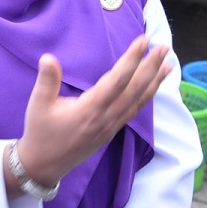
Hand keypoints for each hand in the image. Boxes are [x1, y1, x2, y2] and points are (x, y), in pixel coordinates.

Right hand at [14, 35, 169, 188]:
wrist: (44, 165)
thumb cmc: (40, 133)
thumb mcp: (37, 105)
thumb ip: (46, 81)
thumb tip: (49, 58)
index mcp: (90, 109)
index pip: (117, 80)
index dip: (131, 59)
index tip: (143, 42)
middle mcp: (106, 118)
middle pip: (134, 89)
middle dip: (150, 67)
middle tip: (163, 47)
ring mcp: (111, 126)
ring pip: (138, 101)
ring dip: (154, 82)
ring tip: (169, 66)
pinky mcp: (111, 131)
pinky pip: (134, 111)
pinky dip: (146, 97)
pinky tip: (152, 88)